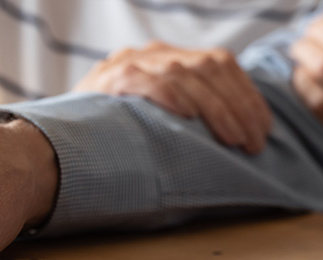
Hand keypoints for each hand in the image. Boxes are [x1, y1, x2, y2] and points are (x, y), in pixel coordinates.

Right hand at [73, 41, 271, 153]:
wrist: (57, 136)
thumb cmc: (120, 134)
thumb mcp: (162, 116)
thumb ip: (195, 114)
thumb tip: (245, 138)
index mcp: (172, 57)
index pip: (222, 64)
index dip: (248, 95)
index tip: (265, 128)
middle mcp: (154, 53)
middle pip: (210, 68)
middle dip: (239, 107)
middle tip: (255, 143)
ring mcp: (131, 62)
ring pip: (185, 74)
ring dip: (216, 109)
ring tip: (234, 139)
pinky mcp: (110, 78)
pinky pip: (147, 80)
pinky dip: (171, 96)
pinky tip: (189, 116)